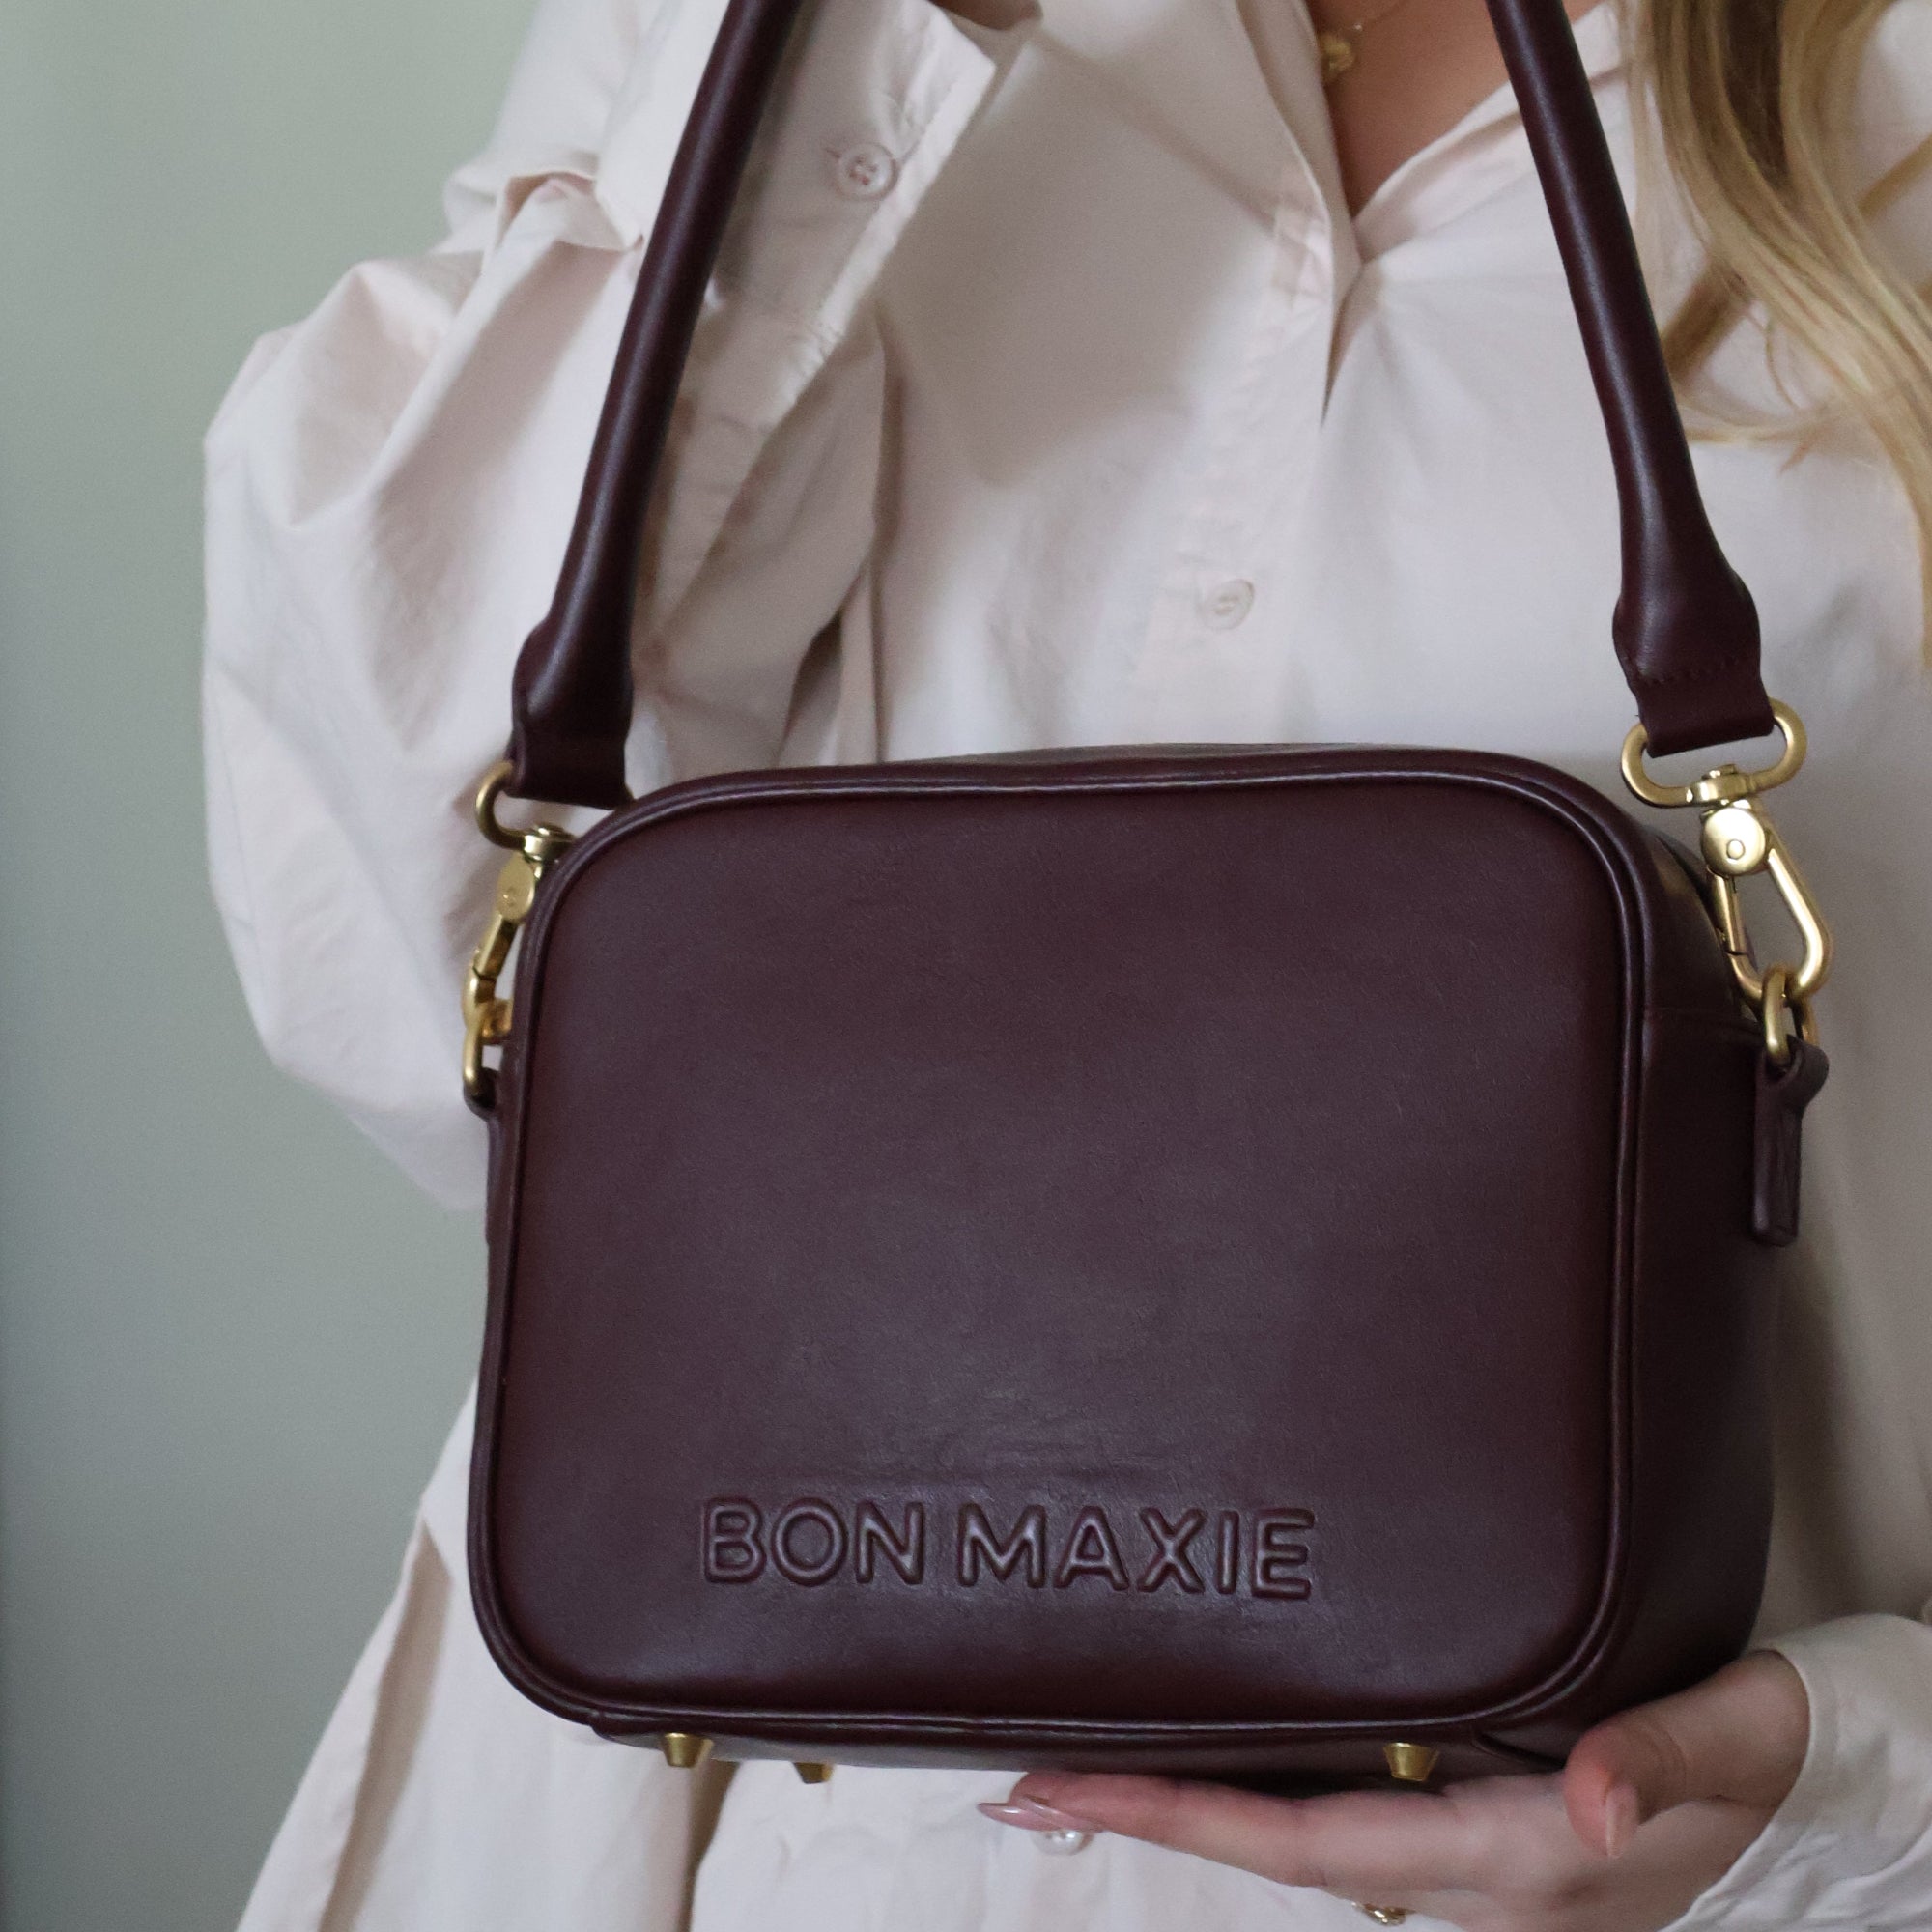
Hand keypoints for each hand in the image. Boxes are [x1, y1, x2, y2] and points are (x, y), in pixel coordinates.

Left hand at [980, 1652, 1808, 1929]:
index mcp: (1510, 1861)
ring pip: (1299, 1844)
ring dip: (1187, 1811)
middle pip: (1274, 1853)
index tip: (1068, 1789)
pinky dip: (1252, 1802)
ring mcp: (1467, 1878)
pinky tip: (1205, 1767)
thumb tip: (1581, 1794)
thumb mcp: (1725, 1743)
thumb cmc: (1755, 1750)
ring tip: (1076, 1772)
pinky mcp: (1473, 1843)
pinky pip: (1338, 1827)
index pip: (1310, 1839)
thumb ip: (1658, 1762)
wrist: (1801, 1780)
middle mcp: (1470, 1887)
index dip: (1183, 1817)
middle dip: (1147, 1820)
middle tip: (1020, 1782)